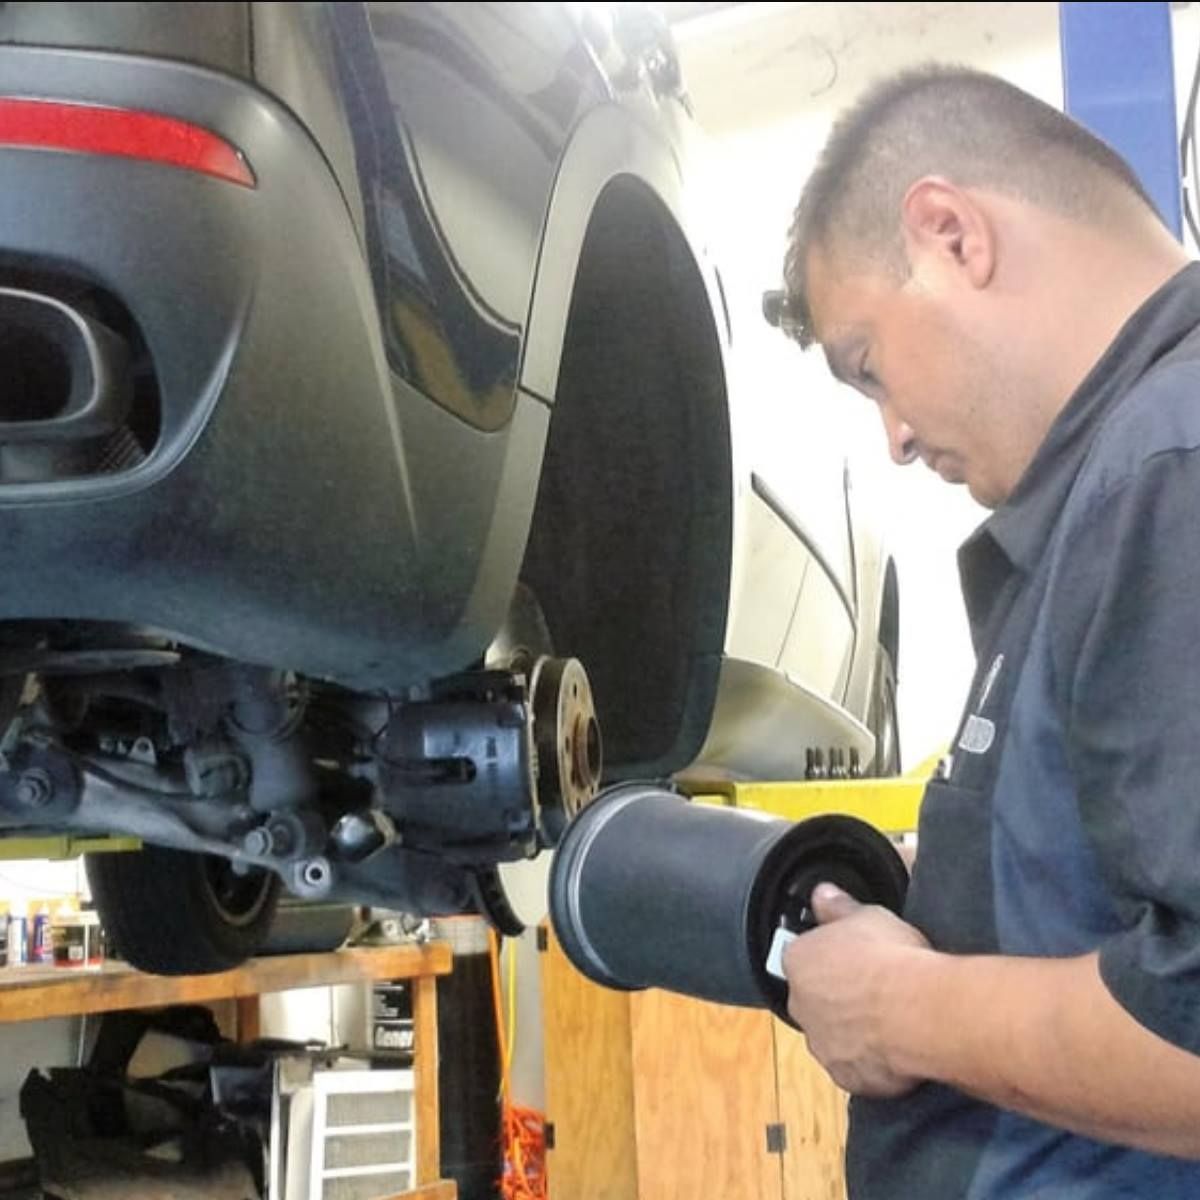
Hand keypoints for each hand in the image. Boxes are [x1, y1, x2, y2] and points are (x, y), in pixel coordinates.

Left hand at [782, 882, 930, 1097]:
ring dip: (852, 1030)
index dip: (830, 956)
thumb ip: (838, 907)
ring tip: (889, 1020)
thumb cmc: (891, 957)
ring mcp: (822, 1045)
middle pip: (814, 998)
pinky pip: (855, 1068)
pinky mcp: (847, 1077)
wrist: (920, 1011)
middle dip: (837, 996)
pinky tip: (895, 1048)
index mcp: (798, 962)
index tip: (853, 957)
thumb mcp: (867, 915)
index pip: (803, 956)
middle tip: (873, 989)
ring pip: (832, 1035)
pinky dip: (870, 1061)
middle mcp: (800, 1005)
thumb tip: (820, 893)